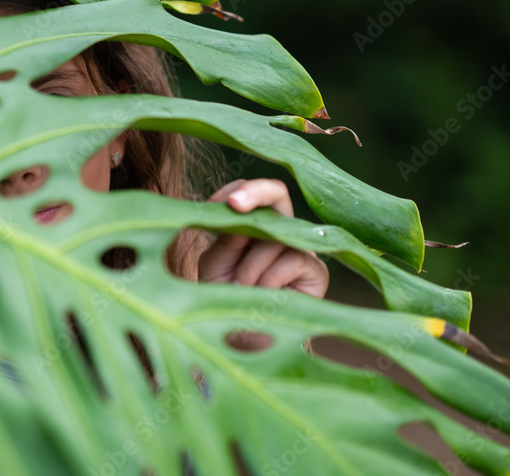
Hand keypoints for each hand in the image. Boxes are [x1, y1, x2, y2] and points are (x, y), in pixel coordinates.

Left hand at [196, 179, 328, 298]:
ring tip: (241, 290)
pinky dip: (269, 279)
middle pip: (276, 193)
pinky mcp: (316, 269)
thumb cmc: (225, 298)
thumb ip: (226, 239)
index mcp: (252, 222)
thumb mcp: (216, 264)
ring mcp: (300, 247)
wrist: (243, 339)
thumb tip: (238, 213)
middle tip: (234, 203)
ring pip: (274, 237)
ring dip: (249, 267)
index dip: (233, 190)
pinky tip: (262, 296)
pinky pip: (292, 259)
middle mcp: (280, 229)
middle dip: (254, 194)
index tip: (212, 204)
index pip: (248, 190)